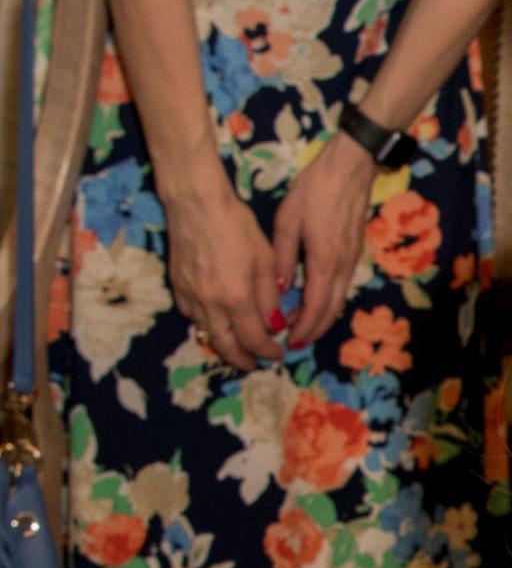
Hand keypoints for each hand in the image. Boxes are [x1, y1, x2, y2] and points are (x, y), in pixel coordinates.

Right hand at [163, 168, 288, 370]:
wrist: (195, 203)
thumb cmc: (235, 224)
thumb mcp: (264, 259)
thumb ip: (269, 296)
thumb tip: (274, 324)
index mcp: (236, 298)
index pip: (254, 339)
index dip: (267, 351)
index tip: (277, 354)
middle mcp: (210, 304)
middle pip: (226, 346)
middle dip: (242, 359)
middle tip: (254, 364)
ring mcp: (190, 296)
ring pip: (207, 333)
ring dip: (224, 344)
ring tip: (238, 347)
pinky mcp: (177, 287)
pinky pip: (193, 316)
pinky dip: (207, 325)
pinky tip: (216, 320)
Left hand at [269, 133, 378, 357]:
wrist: (350, 167)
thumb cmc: (315, 189)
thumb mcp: (288, 220)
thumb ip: (282, 257)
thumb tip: (279, 288)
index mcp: (324, 261)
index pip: (316, 307)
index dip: (304, 328)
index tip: (290, 342)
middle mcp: (342, 266)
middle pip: (331, 310)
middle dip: (314, 330)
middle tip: (294, 342)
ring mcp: (352, 260)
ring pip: (339, 299)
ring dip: (321, 316)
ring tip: (300, 324)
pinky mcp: (354, 252)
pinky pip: (341, 286)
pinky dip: (328, 300)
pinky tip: (313, 298)